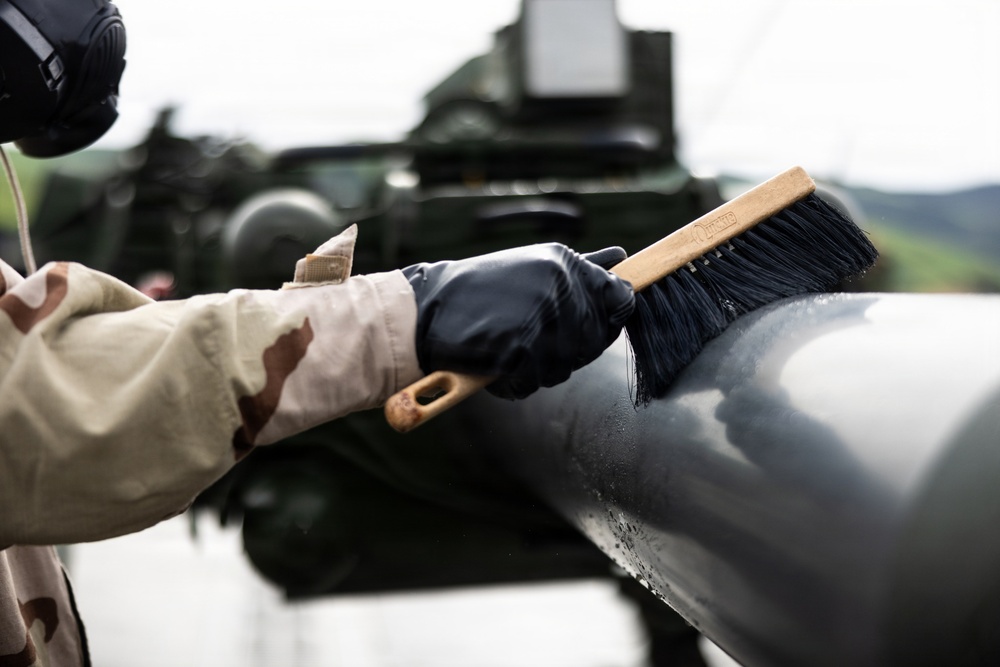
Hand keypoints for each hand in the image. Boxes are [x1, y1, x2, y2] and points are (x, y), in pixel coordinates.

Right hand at [402, 243, 634, 398]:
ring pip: (564, 367)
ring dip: (536, 368)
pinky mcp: (518, 350)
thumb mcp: (533, 268)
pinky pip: (532, 383)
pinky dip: (512, 383)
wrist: (424, 310)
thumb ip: (580, 270)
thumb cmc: (479, 291)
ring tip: (505, 345)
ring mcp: (540, 319)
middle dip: (564, 349)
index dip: (607, 318)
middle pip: (593, 342)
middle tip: (526, 336)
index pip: (620, 298)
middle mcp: (559, 286)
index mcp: (564, 263)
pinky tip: (492, 362)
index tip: (583, 324)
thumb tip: (622, 259)